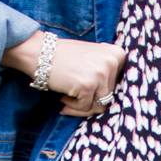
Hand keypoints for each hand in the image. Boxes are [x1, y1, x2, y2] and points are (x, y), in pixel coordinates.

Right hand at [1, 31, 125, 116]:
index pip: (119, 85)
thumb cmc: (66, 58)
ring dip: (83, 107)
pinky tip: (63, 97)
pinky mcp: (88, 86)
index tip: (90, 93)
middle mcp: (112, 62)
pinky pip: (86, 108)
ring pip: (99, 105)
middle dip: (91, 101)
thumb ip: (108, 72)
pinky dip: (73, 108)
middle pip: (109, 97)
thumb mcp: (94, 57)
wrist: (40, 52)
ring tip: (68, 99)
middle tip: (74, 97)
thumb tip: (114, 102)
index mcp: (117, 55)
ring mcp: (100, 74)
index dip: (103, 92)